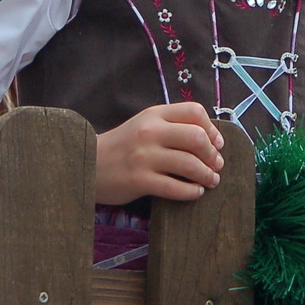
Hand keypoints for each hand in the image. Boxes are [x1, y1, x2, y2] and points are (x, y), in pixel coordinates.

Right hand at [95, 102, 225, 204]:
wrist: (88, 163)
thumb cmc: (122, 146)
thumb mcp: (144, 125)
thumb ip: (171, 126)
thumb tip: (209, 138)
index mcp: (153, 115)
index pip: (193, 111)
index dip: (211, 128)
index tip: (216, 143)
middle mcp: (150, 132)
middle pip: (196, 137)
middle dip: (212, 154)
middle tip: (216, 165)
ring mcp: (144, 156)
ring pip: (189, 164)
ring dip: (207, 175)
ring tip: (210, 181)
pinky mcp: (139, 180)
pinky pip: (175, 187)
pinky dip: (191, 192)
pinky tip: (195, 193)